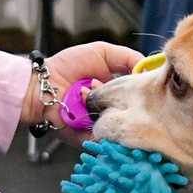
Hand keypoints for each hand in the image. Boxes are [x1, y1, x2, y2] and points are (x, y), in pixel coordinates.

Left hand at [20, 40, 143, 128]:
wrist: (42, 85)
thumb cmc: (67, 66)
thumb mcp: (101, 52)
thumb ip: (127, 57)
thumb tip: (150, 70)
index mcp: (115, 91)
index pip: (139, 95)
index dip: (145, 90)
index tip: (150, 85)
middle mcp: (111, 109)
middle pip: (133, 112)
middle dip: (130, 101)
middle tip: (125, 91)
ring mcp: (101, 125)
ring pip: (121, 126)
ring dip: (113, 109)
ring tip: (97, 93)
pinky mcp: (89, 139)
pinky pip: (106, 140)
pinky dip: (107, 130)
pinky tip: (100, 112)